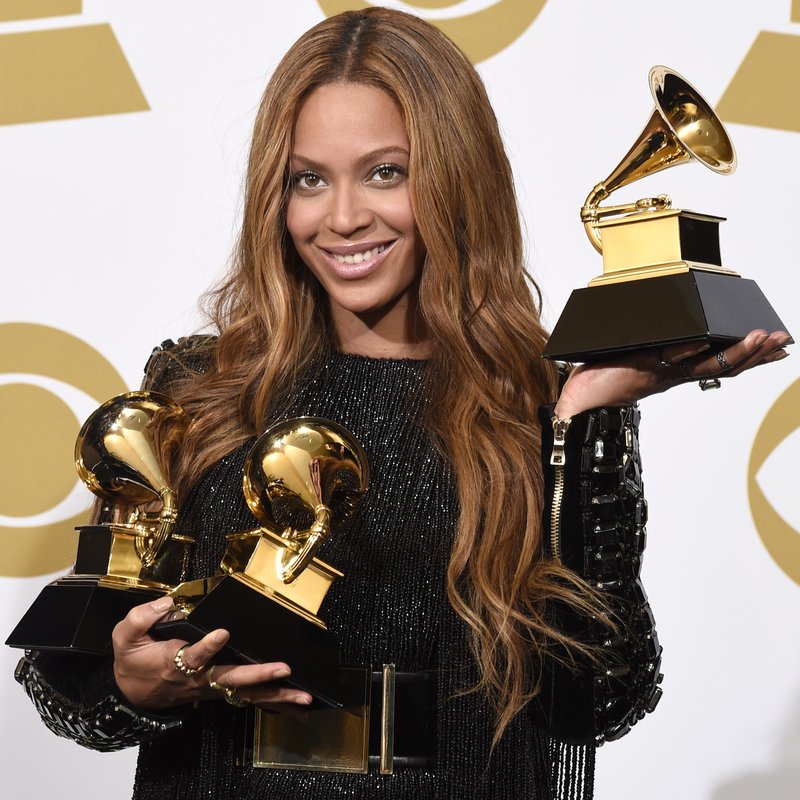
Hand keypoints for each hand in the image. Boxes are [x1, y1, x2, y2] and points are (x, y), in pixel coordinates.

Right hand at [112, 596, 312, 714]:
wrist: (131, 694)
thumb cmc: (133, 660)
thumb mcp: (124, 636)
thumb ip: (141, 617)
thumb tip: (167, 602)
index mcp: (175, 662)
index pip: (194, 655)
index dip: (208, 646)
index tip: (222, 632)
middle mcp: (198, 678)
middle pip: (231, 678)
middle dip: (259, 675)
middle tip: (284, 668)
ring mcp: (212, 687)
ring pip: (246, 694)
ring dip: (277, 695)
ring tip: (304, 696)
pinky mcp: (220, 691)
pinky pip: (249, 699)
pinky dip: (275, 703)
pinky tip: (298, 706)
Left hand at [554, 329, 790, 418]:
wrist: (580, 401)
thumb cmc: (604, 379)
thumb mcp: (639, 355)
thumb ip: (657, 345)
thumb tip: (676, 328)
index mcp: (676, 370)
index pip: (721, 363)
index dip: (751, 356)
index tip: (778, 346)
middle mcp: (674, 373)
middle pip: (724, 364)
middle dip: (756, 353)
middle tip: (782, 339)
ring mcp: (660, 370)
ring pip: (705, 363)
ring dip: (735, 350)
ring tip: (760, 336)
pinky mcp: (641, 365)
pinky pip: (669, 357)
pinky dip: (686, 349)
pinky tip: (704, 340)